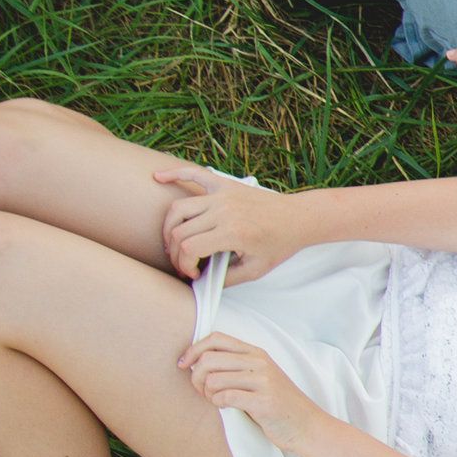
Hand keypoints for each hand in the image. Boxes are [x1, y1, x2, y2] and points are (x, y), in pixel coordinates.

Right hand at [155, 169, 304, 281]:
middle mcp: (224, 211)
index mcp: (232, 233)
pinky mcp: (225, 184)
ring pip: (179, 209)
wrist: (299, 218)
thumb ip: (225, 279)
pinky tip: (157, 177)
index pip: (188, 249)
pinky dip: (174, 174)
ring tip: (173, 242)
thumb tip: (200, 283)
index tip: (192, 272)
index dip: (183, 265)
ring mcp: (222, 195)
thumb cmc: (280, 243)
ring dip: (169, 227)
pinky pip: (194, 174)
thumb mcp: (255, 270)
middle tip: (183, 262)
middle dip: (174, 252)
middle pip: (179, 231)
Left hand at [177, 333, 324, 450]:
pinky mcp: (263, 401)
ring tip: (216, 400)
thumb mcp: (259, 376)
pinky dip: (218, 404)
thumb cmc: (277, 403)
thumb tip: (196, 361)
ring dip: (207, 393)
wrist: (306, 426)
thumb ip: (235, 365)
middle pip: (209, 359)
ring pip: (213, 379)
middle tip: (201, 390)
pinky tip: (226, 407)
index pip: (216, 338)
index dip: (193, 349)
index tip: (184, 364)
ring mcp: (263, 381)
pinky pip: (225, 397)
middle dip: (196, 377)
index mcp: (256, 353)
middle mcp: (260, 362)